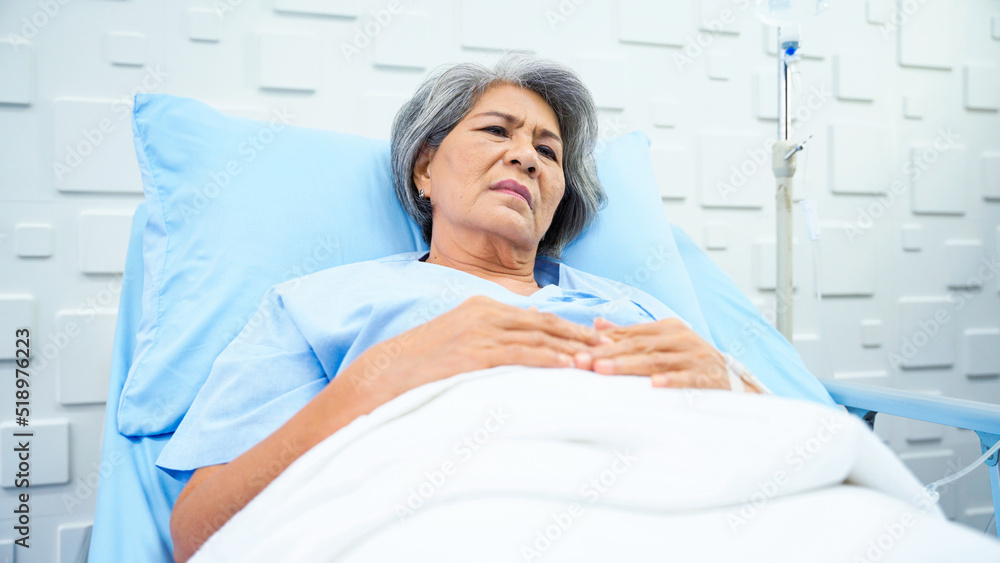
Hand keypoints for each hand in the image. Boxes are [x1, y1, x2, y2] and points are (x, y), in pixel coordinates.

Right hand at [347, 295, 603, 400]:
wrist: (382, 375)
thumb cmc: (419, 365)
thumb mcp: (456, 344)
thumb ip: (486, 343)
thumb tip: (515, 356)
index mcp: (482, 308)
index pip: (536, 316)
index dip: (568, 326)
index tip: (595, 337)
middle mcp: (485, 314)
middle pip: (544, 322)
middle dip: (580, 334)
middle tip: (611, 344)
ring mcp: (479, 332)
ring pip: (538, 336)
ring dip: (572, 346)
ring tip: (600, 357)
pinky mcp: (474, 353)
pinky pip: (519, 354)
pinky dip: (548, 358)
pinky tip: (568, 366)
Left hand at [575, 317, 754, 391]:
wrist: (733, 381)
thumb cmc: (690, 362)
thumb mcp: (662, 343)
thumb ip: (630, 334)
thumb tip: (596, 325)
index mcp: (668, 328)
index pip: (630, 335)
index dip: (603, 343)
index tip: (579, 351)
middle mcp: (681, 338)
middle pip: (638, 346)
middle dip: (608, 354)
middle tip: (584, 362)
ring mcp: (695, 356)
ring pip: (655, 361)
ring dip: (628, 366)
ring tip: (604, 370)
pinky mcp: (707, 376)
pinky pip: (686, 379)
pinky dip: (671, 380)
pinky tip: (654, 385)